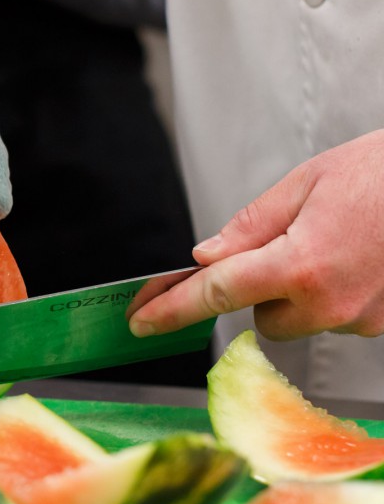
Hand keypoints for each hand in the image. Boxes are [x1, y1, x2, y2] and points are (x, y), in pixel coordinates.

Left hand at [128, 130, 383, 339]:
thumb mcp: (306, 183)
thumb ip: (249, 226)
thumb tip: (205, 257)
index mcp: (300, 263)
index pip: (216, 293)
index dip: (172, 308)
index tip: (141, 321)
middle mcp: (330, 302)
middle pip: (261, 316)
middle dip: (257, 289)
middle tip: (284, 244)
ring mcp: (362, 318)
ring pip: (299, 319)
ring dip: (296, 292)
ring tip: (332, 243)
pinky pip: (336, 316)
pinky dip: (331, 293)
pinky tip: (355, 257)